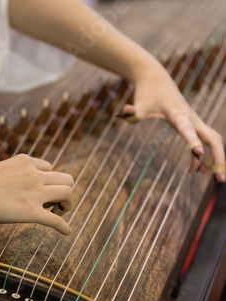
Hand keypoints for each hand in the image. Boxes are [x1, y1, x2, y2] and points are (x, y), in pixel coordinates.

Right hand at [0, 154, 73, 234]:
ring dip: (68, 204)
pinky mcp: (30, 212)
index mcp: (25, 162)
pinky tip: (66, 232)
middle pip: (66, 178)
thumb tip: (7, 190)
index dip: (48, 179)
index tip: (43, 190)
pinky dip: (64, 227)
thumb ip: (10, 177)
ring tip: (61, 212)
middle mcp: (34, 174)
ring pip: (68, 193)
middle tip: (57, 202)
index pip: (48, 167)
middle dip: (64, 190)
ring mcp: (34, 192)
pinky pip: (56, 220)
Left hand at [119, 65, 224, 182]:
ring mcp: (195, 121)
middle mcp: (191, 117)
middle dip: (219, 157)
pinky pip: (206, 141)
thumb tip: (125, 113)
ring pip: (214, 140)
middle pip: (212, 137)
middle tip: (220, 178)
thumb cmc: (147, 93)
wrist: (156, 80)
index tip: (198, 155)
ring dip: (217, 158)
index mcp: (177, 113)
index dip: (192, 141)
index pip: (187, 129)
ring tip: (214, 178)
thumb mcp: (139, 103)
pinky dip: (206, 155)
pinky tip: (196, 170)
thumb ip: (133, 112)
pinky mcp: (194, 124)